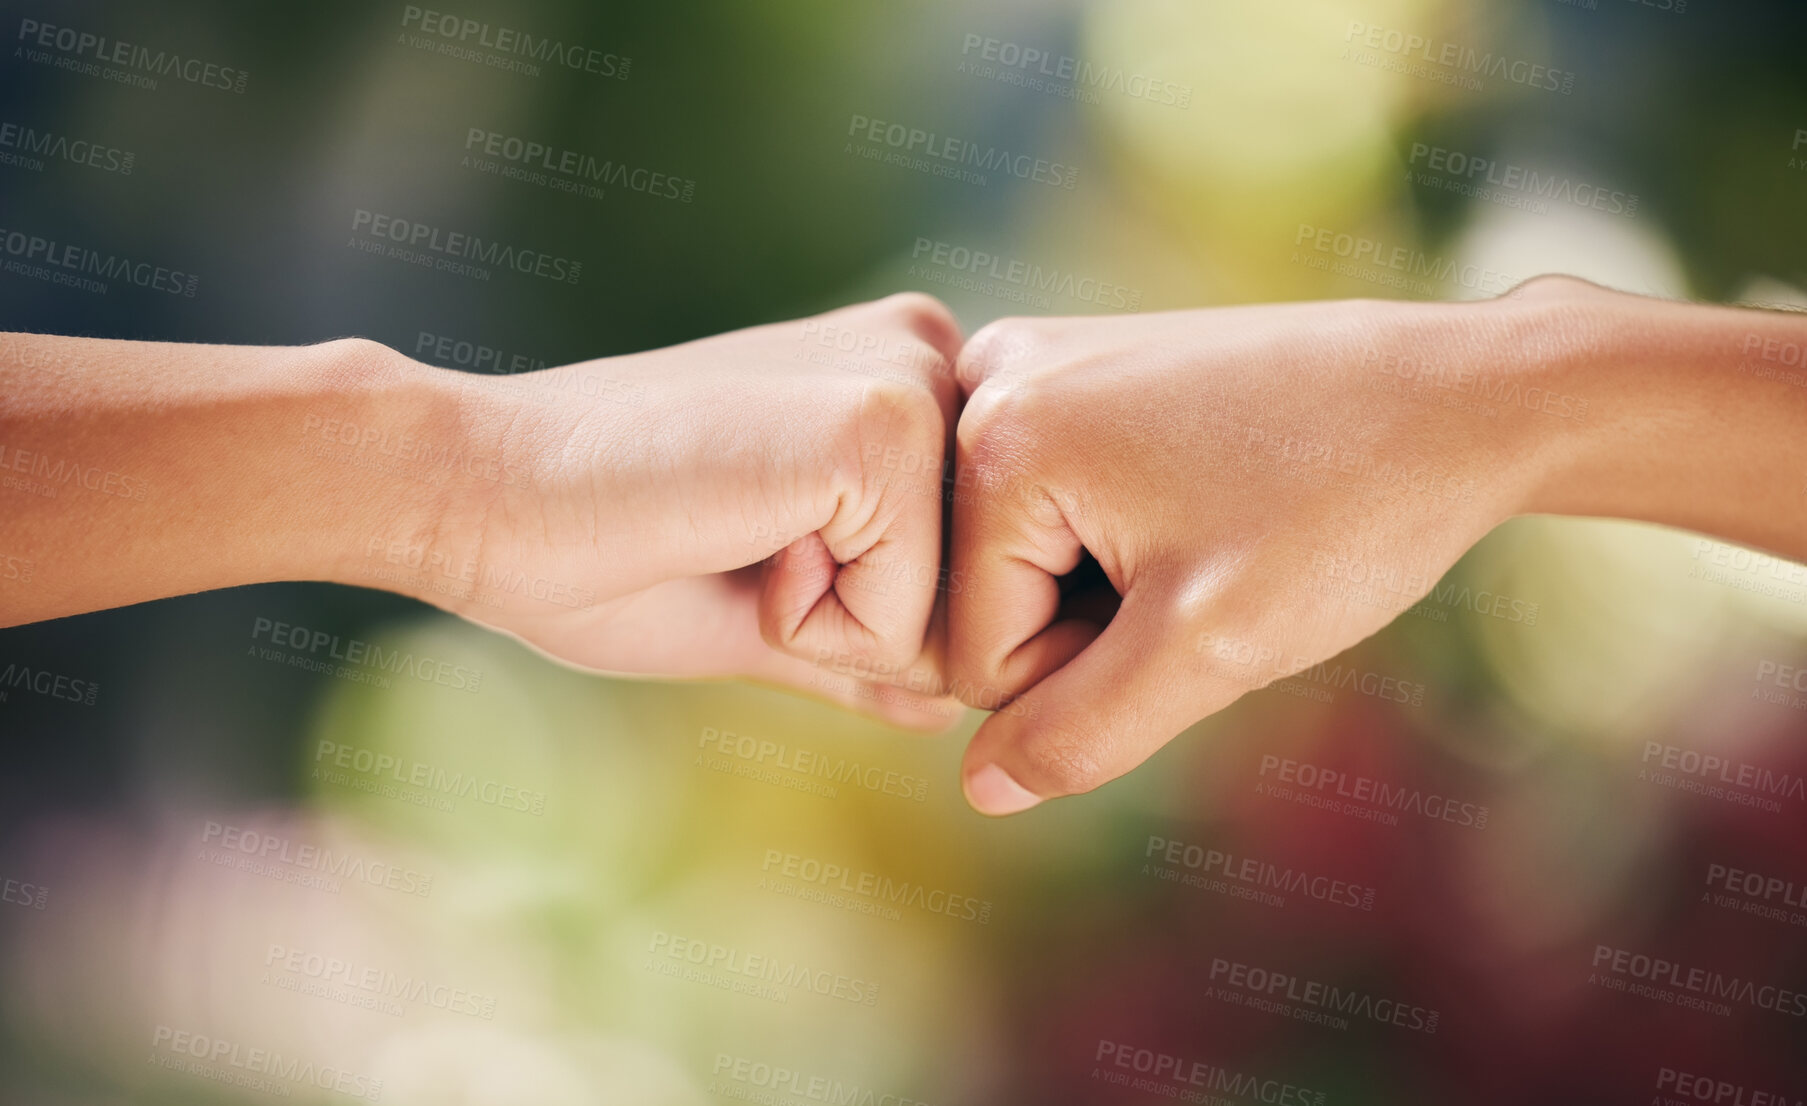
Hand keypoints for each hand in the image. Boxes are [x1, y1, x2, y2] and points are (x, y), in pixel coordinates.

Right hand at [416, 293, 964, 726]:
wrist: (479, 494)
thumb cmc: (603, 552)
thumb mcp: (765, 612)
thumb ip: (867, 649)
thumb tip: (953, 704)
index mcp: (907, 378)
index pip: (975, 580)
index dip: (858, 625)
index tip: (745, 543)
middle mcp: (932, 357)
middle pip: (983, 605)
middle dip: (860, 632)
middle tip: (737, 539)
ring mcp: (913, 382)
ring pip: (955, 624)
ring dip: (834, 628)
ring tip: (735, 533)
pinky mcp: (880, 428)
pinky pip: (907, 626)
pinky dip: (810, 627)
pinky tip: (732, 537)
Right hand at [945, 278, 1605, 810]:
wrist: (1464, 395)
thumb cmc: (1346, 511)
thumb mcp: (1208, 650)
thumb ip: (1079, 736)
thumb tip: (981, 790)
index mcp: (998, 441)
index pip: (974, 656)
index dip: (1086, 677)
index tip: (1193, 607)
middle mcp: (989, 379)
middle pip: (982, 601)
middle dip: (1087, 625)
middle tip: (1203, 571)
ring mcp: (1035, 361)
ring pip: (1018, 559)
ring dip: (1103, 583)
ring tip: (1207, 534)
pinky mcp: (1079, 364)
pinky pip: (1050, 503)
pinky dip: (1114, 533)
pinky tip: (1199, 504)